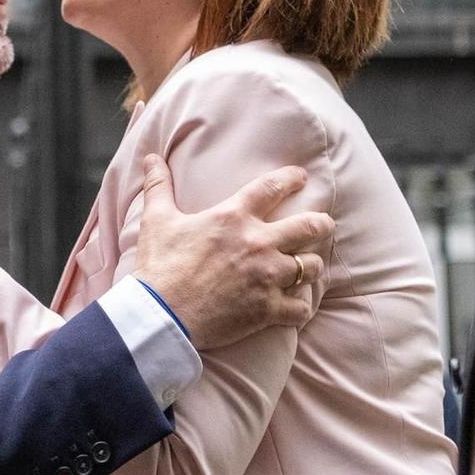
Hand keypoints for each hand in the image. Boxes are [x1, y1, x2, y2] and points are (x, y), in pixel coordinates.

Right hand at [134, 155, 333, 350]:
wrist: (161, 316)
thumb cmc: (159, 267)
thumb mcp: (157, 220)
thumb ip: (159, 187)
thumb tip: (150, 158)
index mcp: (233, 217)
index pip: (272, 188)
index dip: (291, 178)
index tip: (302, 177)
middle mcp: (257, 243)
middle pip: (308, 226)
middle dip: (321, 224)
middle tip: (324, 224)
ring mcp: (266, 277)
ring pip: (310, 267)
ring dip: (310, 266)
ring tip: (308, 267)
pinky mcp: (267, 309)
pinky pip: (301, 307)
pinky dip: (301, 307)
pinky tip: (298, 305)